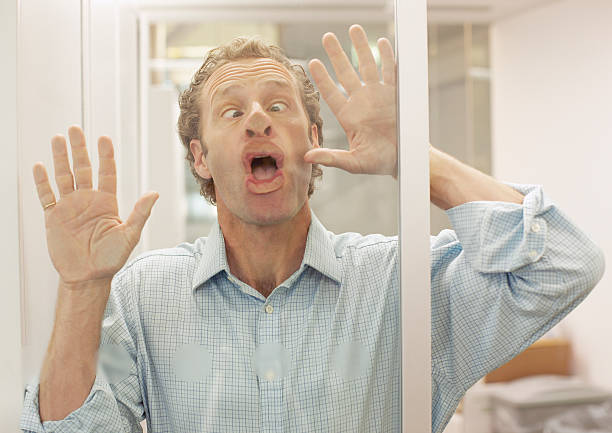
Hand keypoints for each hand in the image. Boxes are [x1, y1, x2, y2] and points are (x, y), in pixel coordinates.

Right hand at [33, 126, 157, 284]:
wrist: (88, 277)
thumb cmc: (111, 258)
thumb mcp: (129, 235)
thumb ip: (140, 213)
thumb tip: (154, 193)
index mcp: (106, 202)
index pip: (106, 173)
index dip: (105, 156)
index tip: (103, 138)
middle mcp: (87, 200)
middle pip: (82, 169)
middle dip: (79, 149)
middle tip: (75, 129)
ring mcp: (70, 207)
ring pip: (63, 177)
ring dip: (60, 158)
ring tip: (57, 139)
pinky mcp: (54, 217)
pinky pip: (46, 196)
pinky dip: (42, 182)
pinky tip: (40, 166)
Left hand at [306, 24, 396, 177]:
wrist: (405, 159)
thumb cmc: (378, 163)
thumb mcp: (353, 163)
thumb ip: (331, 158)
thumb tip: (306, 157)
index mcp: (348, 116)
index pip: (331, 92)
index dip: (322, 78)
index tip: (312, 62)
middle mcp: (361, 102)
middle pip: (346, 73)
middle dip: (337, 54)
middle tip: (327, 37)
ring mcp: (378, 96)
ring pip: (368, 66)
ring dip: (361, 48)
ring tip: (354, 29)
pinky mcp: (396, 94)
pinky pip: (391, 71)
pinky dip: (387, 57)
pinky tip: (382, 42)